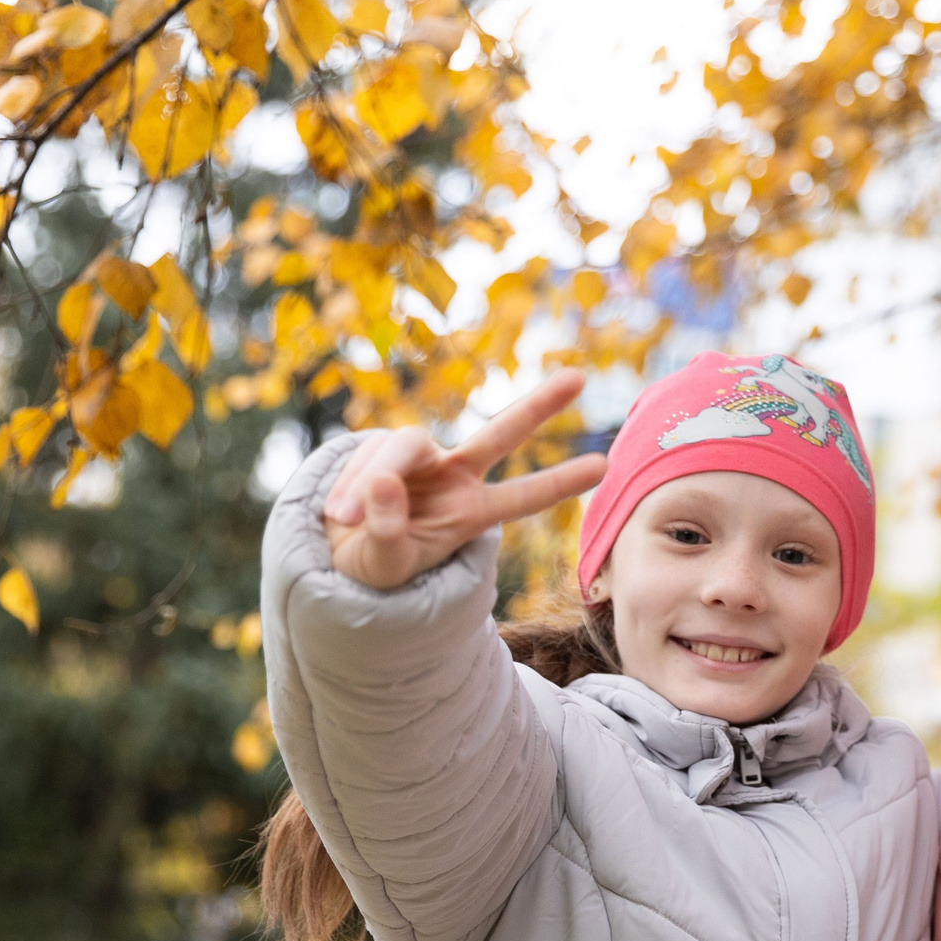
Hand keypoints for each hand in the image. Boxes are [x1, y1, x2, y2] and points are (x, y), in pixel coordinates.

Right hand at [321, 371, 607, 590]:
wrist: (336, 551)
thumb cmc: (375, 563)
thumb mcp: (385, 562)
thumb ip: (387, 530)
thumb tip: (385, 482)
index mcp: (472, 512)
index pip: (523, 496)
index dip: (560, 482)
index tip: (605, 466)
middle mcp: (454, 476)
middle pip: (500, 433)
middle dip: (538, 405)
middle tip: (578, 377)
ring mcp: (420, 458)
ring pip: (404, 445)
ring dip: (373, 479)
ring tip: (347, 518)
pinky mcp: (383, 448)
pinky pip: (369, 455)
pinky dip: (352, 482)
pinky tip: (339, 511)